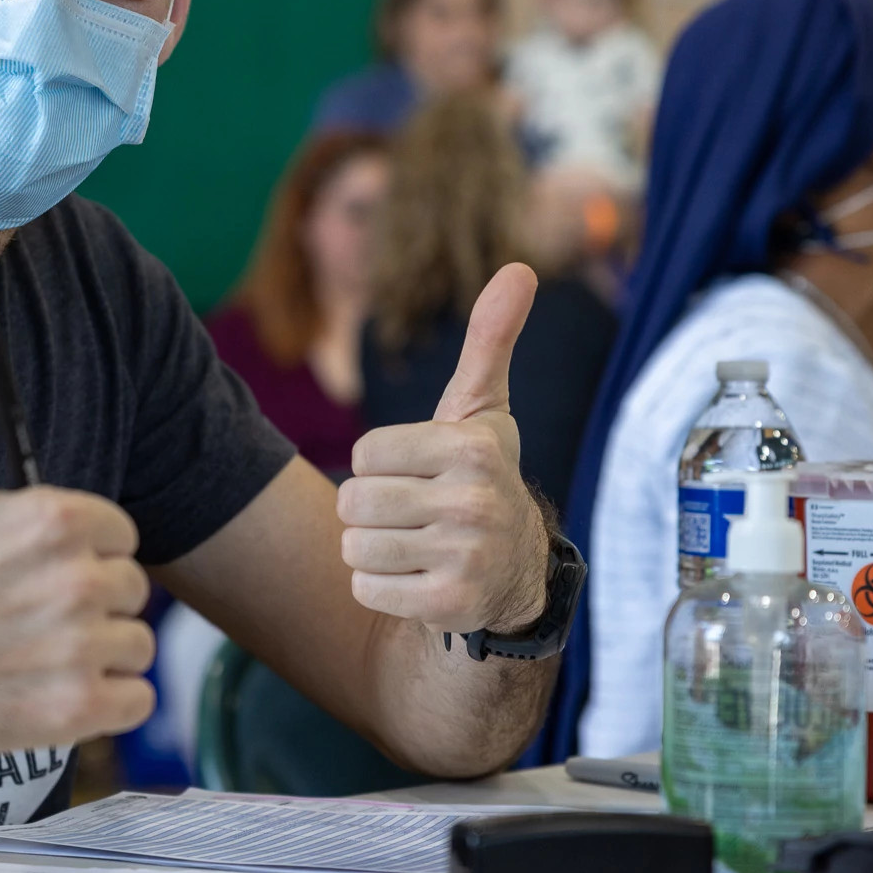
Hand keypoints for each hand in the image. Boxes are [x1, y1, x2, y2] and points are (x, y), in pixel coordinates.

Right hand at [0, 280, 154, 759]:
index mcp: (53, 518)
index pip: (117, 531)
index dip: (76, 546)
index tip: (23, 561)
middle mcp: (72, 584)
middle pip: (129, 587)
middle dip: (86, 596)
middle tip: (21, 607)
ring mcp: (73, 652)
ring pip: (134, 643)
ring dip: (96, 649)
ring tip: (34, 646)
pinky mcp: (72, 713)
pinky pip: (135, 700)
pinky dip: (104, 700)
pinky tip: (50, 684)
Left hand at [338, 264, 551, 635]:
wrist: (516, 570)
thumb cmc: (481, 475)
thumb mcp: (483, 410)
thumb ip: (489, 340)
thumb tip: (519, 268)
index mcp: (472, 448)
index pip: (364, 454)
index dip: (379, 466)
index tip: (418, 473)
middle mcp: (474, 500)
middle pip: (353, 501)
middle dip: (370, 510)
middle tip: (412, 514)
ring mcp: (466, 556)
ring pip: (355, 547)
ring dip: (373, 550)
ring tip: (415, 544)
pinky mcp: (451, 604)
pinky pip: (365, 589)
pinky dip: (380, 588)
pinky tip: (418, 578)